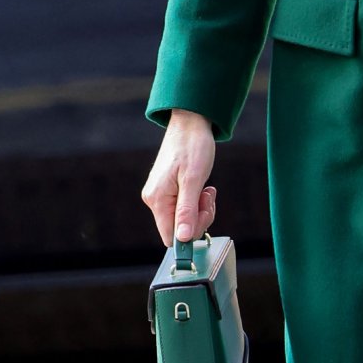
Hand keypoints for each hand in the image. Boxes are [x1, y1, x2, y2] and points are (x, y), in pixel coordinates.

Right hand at [140, 109, 217, 245]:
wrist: (190, 123)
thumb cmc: (193, 146)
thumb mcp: (194, 180)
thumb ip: (187, 211)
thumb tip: (182, 238)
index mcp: (157, 199)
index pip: (170, 237)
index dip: (190, 233)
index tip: (203, 214)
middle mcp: (154, 199)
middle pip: (179, 229)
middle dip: (199, 218)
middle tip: (207, 197)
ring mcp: (160, 195)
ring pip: (183, 219)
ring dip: (200, 209)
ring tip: (206, 189)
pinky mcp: (168, 191)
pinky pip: (184, 208)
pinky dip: (197, 202)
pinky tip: (202, 187)